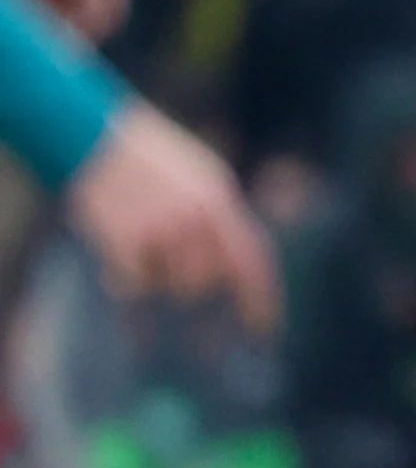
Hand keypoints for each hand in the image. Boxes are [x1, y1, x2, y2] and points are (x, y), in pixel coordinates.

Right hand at [65, 100, 279, 331]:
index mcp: (220, 201)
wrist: (96, 138)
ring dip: (153, 273)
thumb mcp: (201, 176)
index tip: (266, 329)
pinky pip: (133, 285)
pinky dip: (122, 278)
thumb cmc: (149, 159)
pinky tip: (114, 252)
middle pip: (204, 282)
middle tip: (161, 251)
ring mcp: (163, 229)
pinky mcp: (126, 240)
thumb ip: (221, 215)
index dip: (262, 298)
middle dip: (186, 278)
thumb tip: (234, 264)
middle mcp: (198, 218)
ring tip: (137, 237)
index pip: (254, 260)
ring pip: (167, 285)